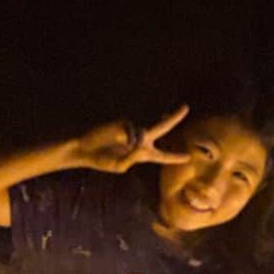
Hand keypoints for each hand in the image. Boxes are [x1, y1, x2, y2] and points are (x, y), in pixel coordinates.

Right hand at [74, 105, 191, 173]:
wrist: (86, 149)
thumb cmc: (103, 161)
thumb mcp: (120, 166)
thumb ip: (134, 157)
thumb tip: (142, 143)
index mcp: (143, 154)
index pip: (162, 156)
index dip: (174, 157)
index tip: (187, 158)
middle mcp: (140, 140)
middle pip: (162, 128)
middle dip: (173, 118)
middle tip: (186, 107)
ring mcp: (132, 129)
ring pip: (142, 134)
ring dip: (135, 144)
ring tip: (119, 148)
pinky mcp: (123, 122)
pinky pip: (132, 130)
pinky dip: (128, 138)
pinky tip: (117, 140)